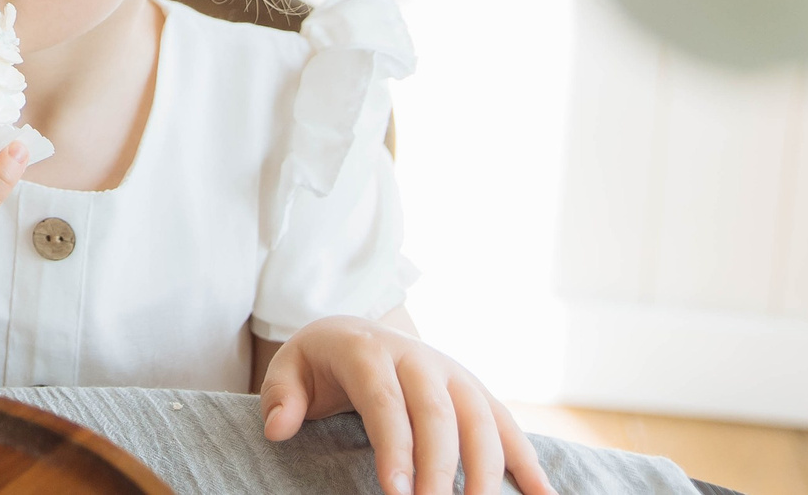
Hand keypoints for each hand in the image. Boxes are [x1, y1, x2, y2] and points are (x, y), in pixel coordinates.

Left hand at [260, 317, 553, 494]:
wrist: (361, 329)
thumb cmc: (323, 362)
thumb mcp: (291, 367)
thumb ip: (281, 396)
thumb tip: (278, 428)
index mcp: (370, 351)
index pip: (385, 401)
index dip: (394, 447)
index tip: (395, 493)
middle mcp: (420, 360)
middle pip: (438, 415)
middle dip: (440, 469)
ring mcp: (456, 375)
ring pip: (480, 422)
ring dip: (486, 472)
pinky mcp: (478, 394)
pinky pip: (509, 428)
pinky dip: (529, 463)